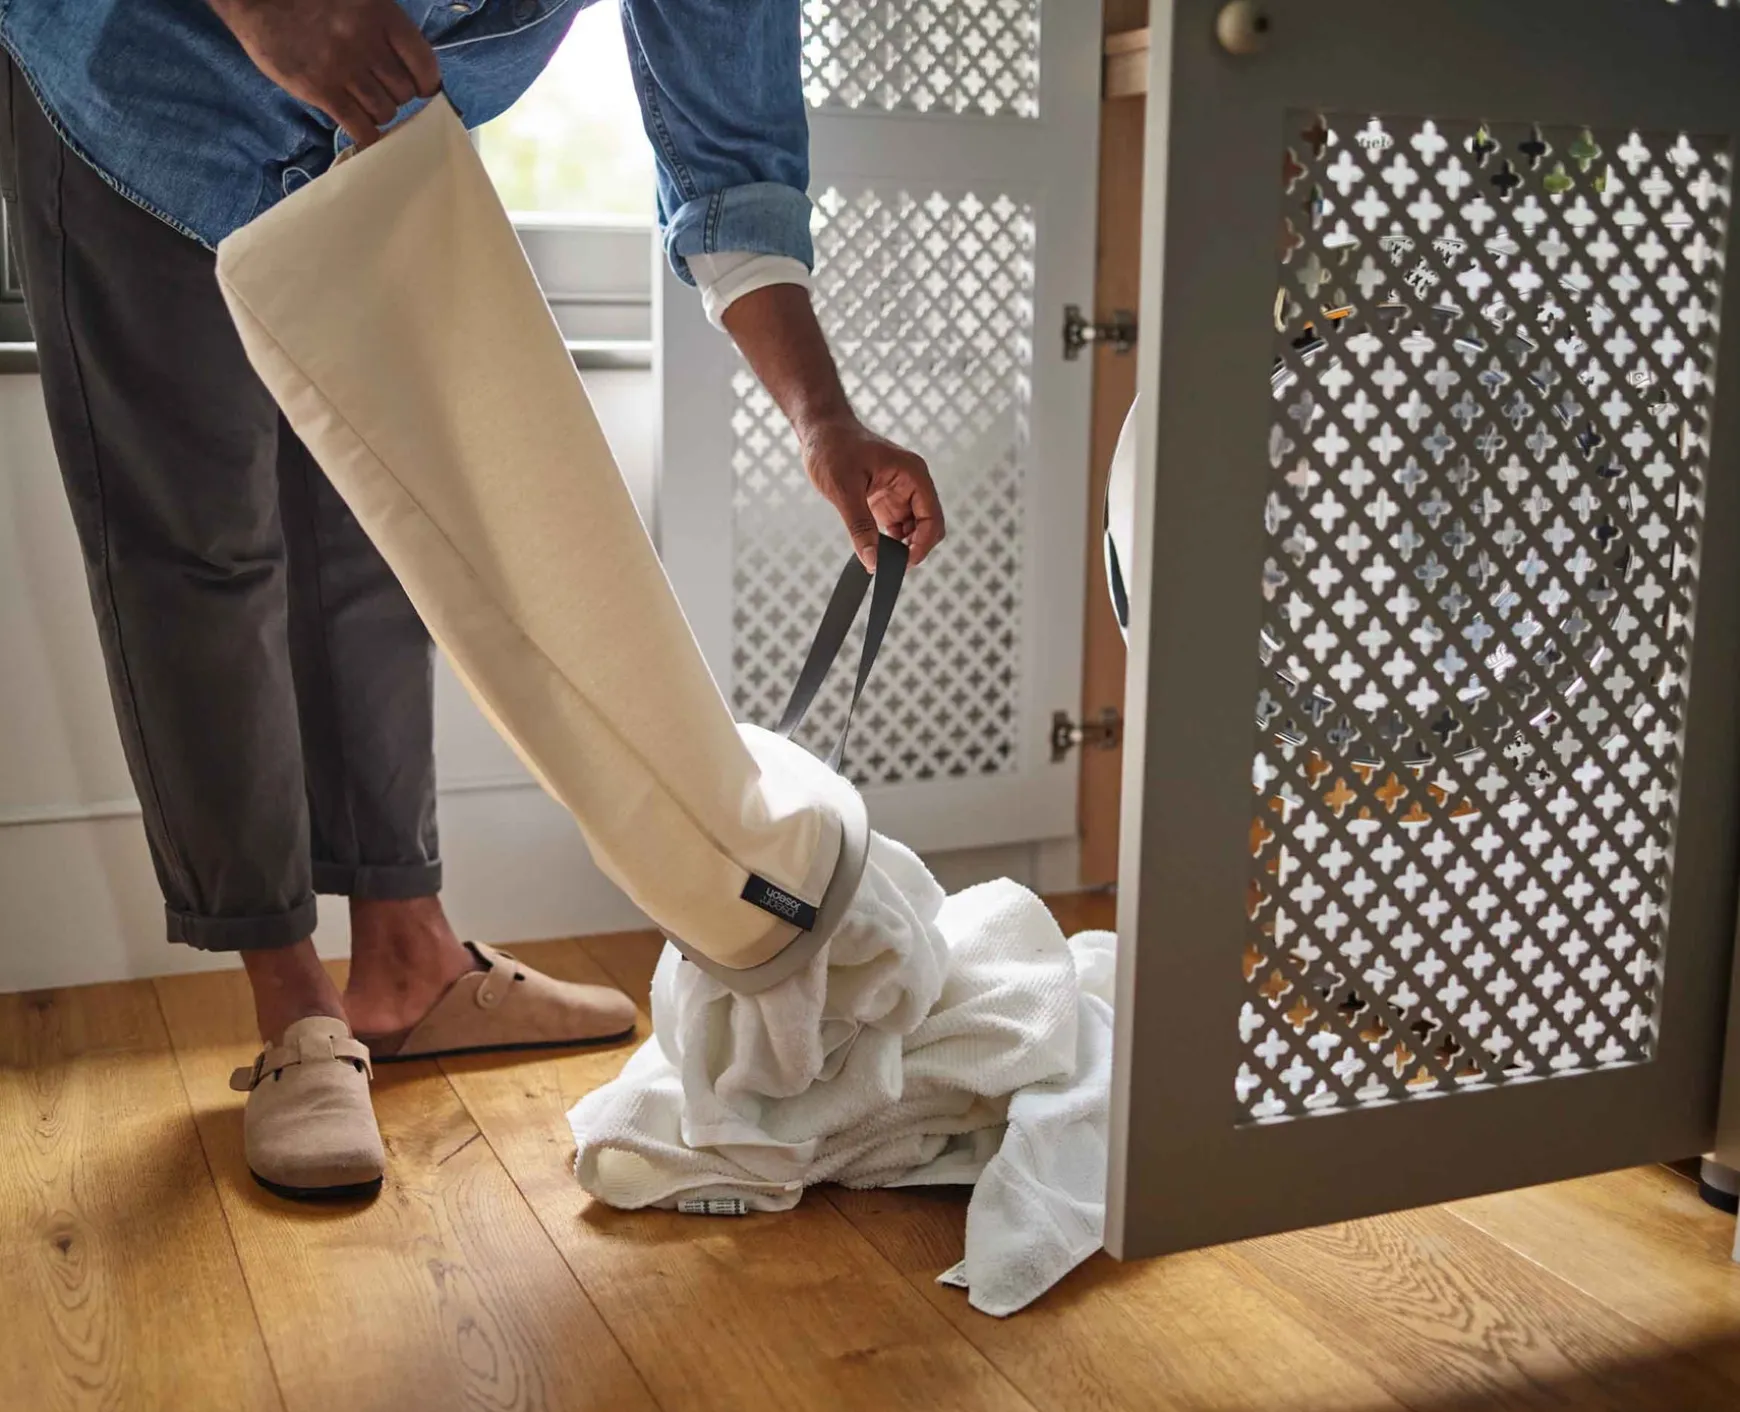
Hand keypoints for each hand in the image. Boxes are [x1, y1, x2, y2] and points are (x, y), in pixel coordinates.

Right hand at [207, 0, 441, 148]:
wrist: (258, 1)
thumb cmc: (311, 1)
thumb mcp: (357, 0)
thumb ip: (384, 29)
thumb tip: (410, 69)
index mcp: (380, 15)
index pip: (423, 63)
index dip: (426, 82)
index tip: (420, 88)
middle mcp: (366, 42)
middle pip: (404, 92)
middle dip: (396, 96)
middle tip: (382, 92)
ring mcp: (343, 69)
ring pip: (385, 112)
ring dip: (379, 113)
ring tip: (365, 104)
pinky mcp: (321, 91)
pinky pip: (360, 127)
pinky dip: (367, 135)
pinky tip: (363, 131)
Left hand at [800, 415, 943, 571]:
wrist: (819, 430)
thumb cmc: (833, 447)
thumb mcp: (844, 489)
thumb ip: (860, 526)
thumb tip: (872, 560)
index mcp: (912, 474)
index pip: (932, 518)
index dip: (922, 545)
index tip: (901, 564)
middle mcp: (912, 484)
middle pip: (927, 527)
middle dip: (912, 549)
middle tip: (886, 565)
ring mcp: (900, 494)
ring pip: (913, 531)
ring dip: (899, 548)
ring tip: (877, 560)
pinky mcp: (885, 501)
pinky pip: (895, 528)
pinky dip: (888, 543)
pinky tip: (873, 551)